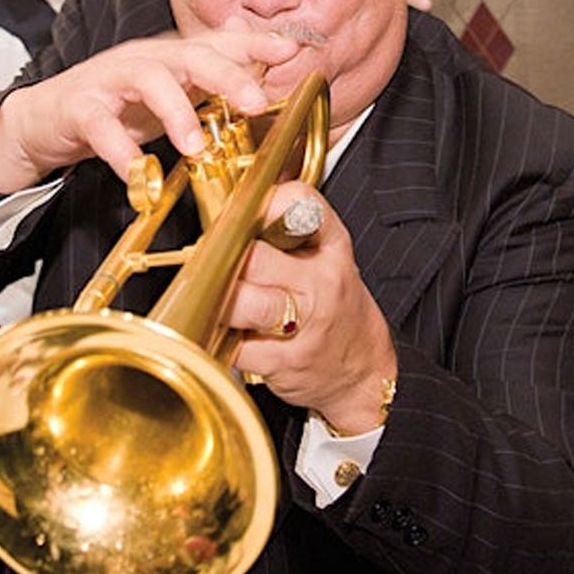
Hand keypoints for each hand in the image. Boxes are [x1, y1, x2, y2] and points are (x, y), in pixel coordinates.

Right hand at [0, 30, 302, 191]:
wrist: (42, 120)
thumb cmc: (113, 107)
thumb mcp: (171, 95)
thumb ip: (213, 85)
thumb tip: (264, 74)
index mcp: (171, 59)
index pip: (219, 43)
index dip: (255, 42)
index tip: (290, 50)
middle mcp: (145, 60)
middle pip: (190, 54)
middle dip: (227, 75)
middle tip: (255, 104)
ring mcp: (109, 80)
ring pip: (148, 78)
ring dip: (176, 111)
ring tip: (196, 146)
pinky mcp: (78, 107)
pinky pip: (100, 124)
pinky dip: (119, 149)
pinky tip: (136, 170)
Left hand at [229, 184, 397, 435]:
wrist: (364, 369)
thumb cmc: (336, 309)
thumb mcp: (326, 260)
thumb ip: (286, 234)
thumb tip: (228, 218)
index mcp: (332, 248)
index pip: (299, 205)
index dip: (262, 203)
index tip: (239, 215)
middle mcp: (321, 283)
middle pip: (255, 257)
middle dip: (223, 260)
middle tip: (209, 263)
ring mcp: (305, 324)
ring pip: (244, 303)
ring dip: (219, 302)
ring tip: (214, 300)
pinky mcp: (285, 360)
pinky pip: (235, 346)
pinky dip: (218, 339)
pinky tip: (224, 332)